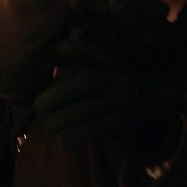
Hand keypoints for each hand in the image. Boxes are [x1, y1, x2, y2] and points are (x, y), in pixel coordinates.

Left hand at [33, 33, 180, 161]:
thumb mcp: (100, 73)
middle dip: (58, 95)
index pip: (91, 51)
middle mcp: (116, 78)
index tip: (58, 49)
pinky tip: (65, 143)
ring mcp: (121, 100)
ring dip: (62, 120)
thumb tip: (64, 42)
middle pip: (85, 83)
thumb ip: (79, 61)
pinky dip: (77, 136)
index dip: (76, 48)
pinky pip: (96, 128)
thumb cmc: (109, 93)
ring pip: (87, 109)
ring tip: (47, 128)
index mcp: (108, 63)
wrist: (148, 117)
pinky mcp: (123, 121)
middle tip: (38, 105)